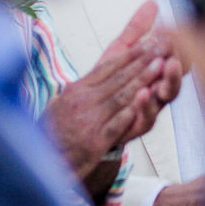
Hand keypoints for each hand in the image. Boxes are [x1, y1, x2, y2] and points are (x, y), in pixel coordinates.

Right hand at [45, 0, 183, 180]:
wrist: (44, 163)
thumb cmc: (54, 132)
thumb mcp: (62, 103)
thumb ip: (82, 87)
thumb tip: (101, 72)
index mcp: (77, 90)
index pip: (108, 67)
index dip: (130, 54)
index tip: (148, 42)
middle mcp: (82, 102)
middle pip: (118, 77)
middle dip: (142, 60)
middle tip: (161, 46)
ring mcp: (89, 121)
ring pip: (121, 96)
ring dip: (142, 79)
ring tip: (160, 65)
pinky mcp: (94, 141)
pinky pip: (116, 123)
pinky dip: (131, 111)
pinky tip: (145, 98)